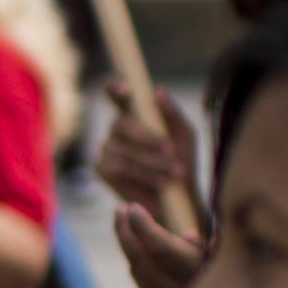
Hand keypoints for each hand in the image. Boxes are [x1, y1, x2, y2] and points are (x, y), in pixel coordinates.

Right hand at [91, 87, 195, 212]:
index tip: (124, 89)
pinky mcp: (102, 169)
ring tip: (175, 173)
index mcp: (134, 115)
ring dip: (153, 162)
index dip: (115, 89)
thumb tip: (157, 91)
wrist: (179, 198)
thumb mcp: (185, 135)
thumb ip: (173, 113)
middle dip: (149, 139)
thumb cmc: (183, 161)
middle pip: (124, 125)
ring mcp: (106, 148)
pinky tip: (160, 183)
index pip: (118, 97)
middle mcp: (116, 129)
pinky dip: (143, 176)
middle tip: (172, 151)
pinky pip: (121, 168)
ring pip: (126, 151)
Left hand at [110, 197, 206, 287]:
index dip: (142, 227)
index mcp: (200, 276)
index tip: (132, 208)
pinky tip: (137, 257)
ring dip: (129, 249)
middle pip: (141, 260)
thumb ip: (210, 250)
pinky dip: (138, 270)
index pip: (160, 248)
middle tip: (119, 211)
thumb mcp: (231, 264)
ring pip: (139, 274)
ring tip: (124, 226)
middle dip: (126, 232)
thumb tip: (187, 238)